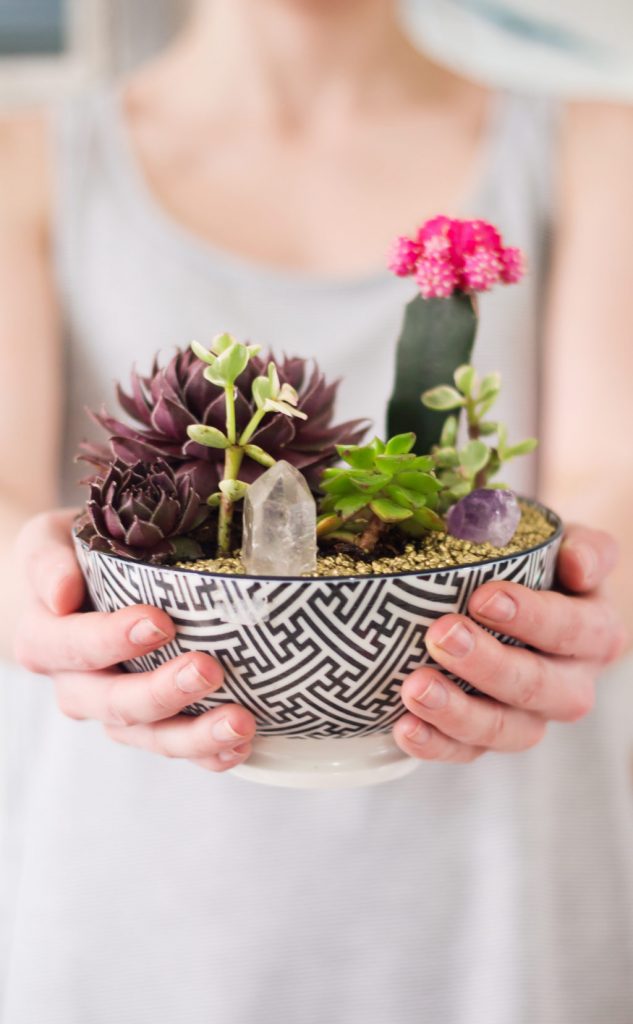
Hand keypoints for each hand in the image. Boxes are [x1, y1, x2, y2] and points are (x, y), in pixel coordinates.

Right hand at [14, 509, 256, 771]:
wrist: (85, 580)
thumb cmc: (74, 552)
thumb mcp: (49, 539)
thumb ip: (49, 561)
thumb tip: (61, 593)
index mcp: (44, 640)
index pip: (71, 647)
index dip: (112, 640)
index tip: (159, 623)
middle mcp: (76, 685)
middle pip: (114, 703)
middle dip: (163, 692)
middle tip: (208, 670)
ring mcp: (114, 711)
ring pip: (150, 736)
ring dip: (195, 735)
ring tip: (239, 723)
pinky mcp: (150, 725)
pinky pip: (177, 747)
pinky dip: (209, 754)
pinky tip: (239, 746)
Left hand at [393, 524, 626, 762]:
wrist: (538, 599)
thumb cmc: (548, 567)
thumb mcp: (572, 546)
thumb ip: (585, 549)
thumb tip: (578, 565)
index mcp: (596, 634)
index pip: (571, 630)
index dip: (530, 617)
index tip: (483, 597)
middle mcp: (572, 685)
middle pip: (536, 687)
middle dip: (487, 665)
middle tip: (441, 636)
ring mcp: (532, 718)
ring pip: (505, 730)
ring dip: (458, 712)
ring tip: (415, 688)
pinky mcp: (492, 737)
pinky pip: (469, 752)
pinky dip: (436, 745)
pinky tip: (405, 727)